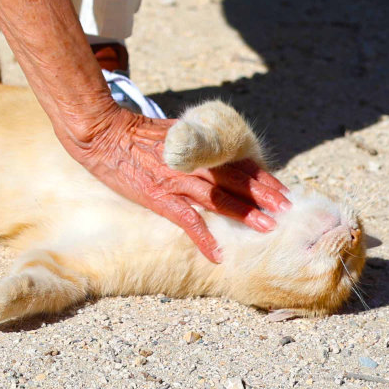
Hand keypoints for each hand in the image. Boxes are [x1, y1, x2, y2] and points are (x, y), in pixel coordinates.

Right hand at [66, 106, 289, 262]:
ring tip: (267, 226)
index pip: (236, 162)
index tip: (282, 189)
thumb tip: (213, 161)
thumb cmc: (134, 136)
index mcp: (196, 148)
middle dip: (263, 194)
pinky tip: (218, 255)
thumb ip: (193, 149)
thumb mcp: (171, 135)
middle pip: (234, 179)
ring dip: (244, 213)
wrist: (102, 133)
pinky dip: (204, 238)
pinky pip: (187, 220)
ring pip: (218, 197)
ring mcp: (176, 181)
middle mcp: (191, 164)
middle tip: (286, 208)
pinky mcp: (159, 197)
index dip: (261, 176)